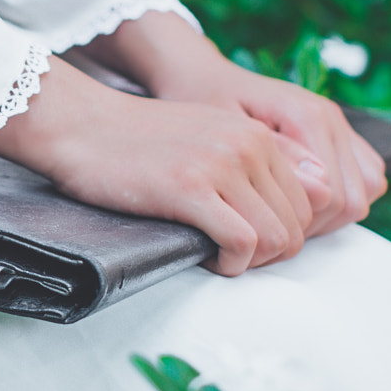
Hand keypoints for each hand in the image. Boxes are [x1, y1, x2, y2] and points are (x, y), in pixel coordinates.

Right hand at [86, 11, 385, 236]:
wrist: (82, 125)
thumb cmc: (135, 141)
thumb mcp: (206, 137)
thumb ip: (248, 164)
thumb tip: (281, 213)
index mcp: (258, 136)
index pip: (307, 202)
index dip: (282, 234)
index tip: (246, 242)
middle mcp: (250, 146)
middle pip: (299, 226)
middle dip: (269, 254)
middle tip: (231, 256)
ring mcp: (223, 166)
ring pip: (278, 239)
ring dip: (252, 263)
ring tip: (219, 257)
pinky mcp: (192, 188)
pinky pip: (242, 243)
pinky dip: (230, 265)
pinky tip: (205, 257)